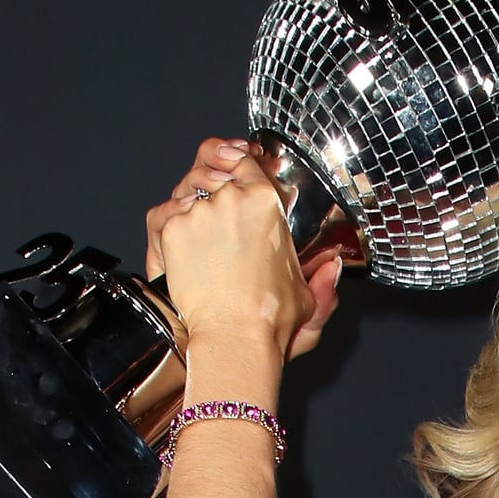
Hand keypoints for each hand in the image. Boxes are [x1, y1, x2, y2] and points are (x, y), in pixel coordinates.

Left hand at [145, 138, 341, 360]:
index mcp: (266, 202)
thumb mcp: (307, 294)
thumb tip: (333, 267)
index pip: (245, 163)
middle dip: (210, 192)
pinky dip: (171, 233)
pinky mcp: (173, 228)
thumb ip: (322, 279)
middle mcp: (231, 199)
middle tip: (213, 220)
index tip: (231, 166)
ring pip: (187, 198)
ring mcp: (199, 212)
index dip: (235, 164)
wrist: (235, 334)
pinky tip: (184, 255)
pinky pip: (165, 217)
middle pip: (212, 176)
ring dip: (191, 215)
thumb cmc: (269, 316)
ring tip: (200, 246)